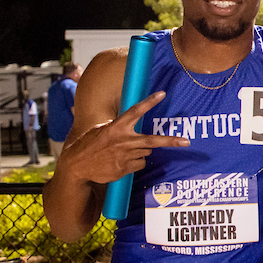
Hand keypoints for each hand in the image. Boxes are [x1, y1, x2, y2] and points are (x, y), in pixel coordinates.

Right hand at [60, 91, 186, 184]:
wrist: (76, 166)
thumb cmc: (88, 145)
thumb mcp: (100, 130)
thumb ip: (117, 126)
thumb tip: (130, 123)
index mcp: (116, 127)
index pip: (135, 111)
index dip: (150, 102)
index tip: (162, 94)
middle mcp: (123, 141)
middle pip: (153, 141)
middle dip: (171, 141)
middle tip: (187, 142)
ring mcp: (125, 156)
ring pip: (146, 153)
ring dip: (140, 152)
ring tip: (122, 152)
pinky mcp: (125, 168)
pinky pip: (139, 164)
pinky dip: (134, 162)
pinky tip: (120, 161)